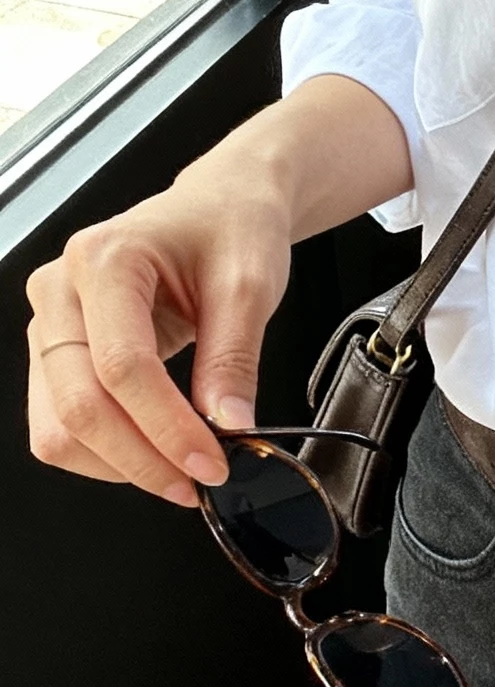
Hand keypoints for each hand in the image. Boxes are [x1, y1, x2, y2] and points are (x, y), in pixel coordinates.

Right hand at [26, 160, 292, 507]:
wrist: (220, 204)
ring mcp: (51, 322)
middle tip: (198, 481)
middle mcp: (61, 289)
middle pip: (78, 405)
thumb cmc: (231, 225)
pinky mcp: (57, 351)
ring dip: (118, 463)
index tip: (211, 462)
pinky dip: (107, 451)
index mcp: (105, 259)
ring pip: (58, 425)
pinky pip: (62, 421)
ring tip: (180, 470)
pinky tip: (155, 449)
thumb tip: (227, 425)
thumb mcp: (251, 283)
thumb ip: (234, 357)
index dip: (166, 428)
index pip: (121, 366)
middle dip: (140, 458)